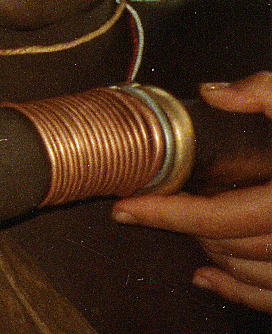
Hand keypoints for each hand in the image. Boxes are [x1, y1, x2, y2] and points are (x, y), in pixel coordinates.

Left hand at [115, 73, 271, 311]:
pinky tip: (208, 277)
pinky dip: (243, 293)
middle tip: (152, 204)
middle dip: (186, 226)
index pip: (222, 216)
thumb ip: (266, 92)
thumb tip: (213, 93)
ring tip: (184, 227)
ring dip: (213, 254)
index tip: (126, 206)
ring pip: (256, 274)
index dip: (168, 213)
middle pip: (233, 244)